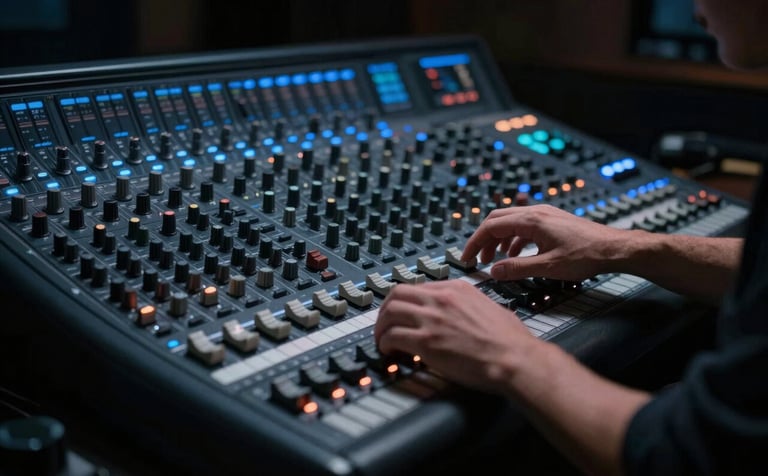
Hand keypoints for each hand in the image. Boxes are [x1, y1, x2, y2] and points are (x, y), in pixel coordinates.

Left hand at [374, 279, 538, 393]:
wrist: (515, 358)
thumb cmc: (510, 340)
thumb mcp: (489, 307)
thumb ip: (470, 305)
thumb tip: (464, 313)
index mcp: (457, 289)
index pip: (418, 287)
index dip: (405, 302)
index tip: (403, 313)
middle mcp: (441, 299)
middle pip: (397, 294)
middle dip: (385, 309)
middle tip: (384, 324)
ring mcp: (432, 319)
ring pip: (389, 313)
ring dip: (381, 327)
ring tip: (382, 340)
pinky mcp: (426, 341)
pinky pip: (392, 336)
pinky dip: (384, 344)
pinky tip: (389, 352)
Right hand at [461, 204, 627, 281]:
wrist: (614, 248)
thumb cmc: (587, 255)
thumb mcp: (548, 267)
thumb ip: (518, 269)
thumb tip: (494, 271)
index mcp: (532, 220)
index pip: (491, 226)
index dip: (475, 242)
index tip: (466, 257)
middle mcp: (536, 213)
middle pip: (498, 220)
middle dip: (483, 239)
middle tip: (475, 258)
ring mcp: (545, 216)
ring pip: (510, 223)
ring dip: (498, 240)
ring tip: (494, 260)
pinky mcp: (552, 222)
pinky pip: (524, 227)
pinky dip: (513, 240)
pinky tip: (516, 255)